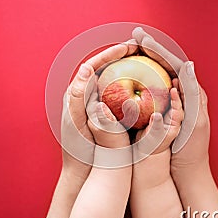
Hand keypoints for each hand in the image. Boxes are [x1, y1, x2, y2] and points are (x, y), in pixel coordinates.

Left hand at [43, 40, 137, 217]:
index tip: (127, 48)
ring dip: (126, 67)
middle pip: (104, 68)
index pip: (93, 66)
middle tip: (138, 49)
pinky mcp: (105, 112)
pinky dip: (130, 84)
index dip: (110, 54)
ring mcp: (97, 103)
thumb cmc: (78, 147)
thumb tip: (85, 69)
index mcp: (76, 93)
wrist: (83, 169)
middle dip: (120, 56)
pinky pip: (118, 93)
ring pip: (113, 79)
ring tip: (141, 59)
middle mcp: (86, 95)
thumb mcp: (76, 121)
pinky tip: (142, 83)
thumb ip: (77, 96)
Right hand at [132, 27, 205, 160]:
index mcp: (192, 92)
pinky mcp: (163, 110)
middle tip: (134, 36)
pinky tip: (131, 72)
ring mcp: (171, 100)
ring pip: (157, 74)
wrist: (186, 170)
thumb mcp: (195, 121)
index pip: (173, 64)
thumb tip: (187, 64)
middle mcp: (182, 92)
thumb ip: (192, 94)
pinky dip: (142, 77)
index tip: (141, 38)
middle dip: (149, 49)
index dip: (157, 50)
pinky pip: (151, 88)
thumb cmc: (192, 148)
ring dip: (145, 59)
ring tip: (132, 47)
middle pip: (164, 64)